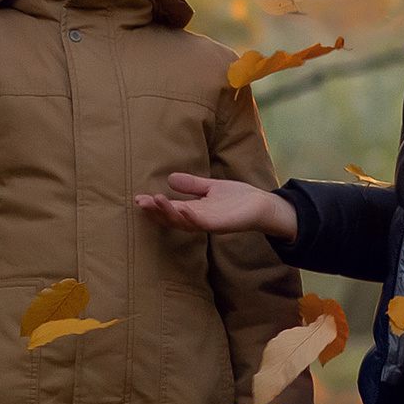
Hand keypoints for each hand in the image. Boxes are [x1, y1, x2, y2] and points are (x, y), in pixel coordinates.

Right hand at [134, 173, 297, 239]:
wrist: (264, 205)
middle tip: (141, 202)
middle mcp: (199, 220)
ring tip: (155, 200)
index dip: (155, 206)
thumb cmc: (239, 199)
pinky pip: (203, 223)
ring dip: (169, 213)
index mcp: (196, 211)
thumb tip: (170, 178)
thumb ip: (192, 185)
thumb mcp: (211, 187)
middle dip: (156, 211)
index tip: (139, 198)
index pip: (171, 210)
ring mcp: (210, 224)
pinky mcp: (222, 225)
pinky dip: (191, 217)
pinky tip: (181, 209)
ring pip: (184, 222)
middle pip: (172, 219)